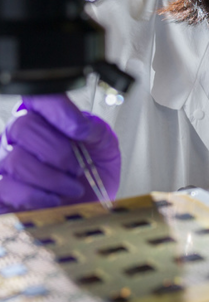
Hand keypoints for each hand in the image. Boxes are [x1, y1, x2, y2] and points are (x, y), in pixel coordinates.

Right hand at [0, 95, 120, 212]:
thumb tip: (80, 126)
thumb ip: (94, 129)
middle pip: (22, 126)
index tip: (79, 130)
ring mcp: (4, 162)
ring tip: (72, 186)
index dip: (56, 109)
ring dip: (51, 177)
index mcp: (44, 117)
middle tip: (78, 167)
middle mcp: (18, 136)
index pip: (38, 97)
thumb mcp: (105, 145)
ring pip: (15, 159)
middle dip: (58, 152)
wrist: (92, 204)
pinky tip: (53, 199)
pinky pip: (4, 187)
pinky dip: (34, 195)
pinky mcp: (0, 191)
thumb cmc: (95, 170)